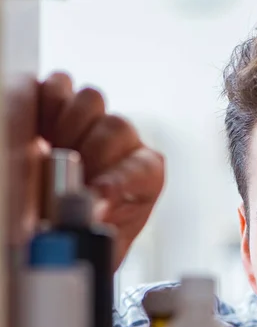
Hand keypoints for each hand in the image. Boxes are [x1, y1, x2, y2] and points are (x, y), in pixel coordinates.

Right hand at [38, 72, 164, 269]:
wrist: (68, 217)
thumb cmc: (93, 230)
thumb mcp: (104, 240)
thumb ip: (101, 227)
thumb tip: (93, 208)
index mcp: (147, 175)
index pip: (142, 168)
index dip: (119, 179)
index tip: (98, 194)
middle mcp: (127, 143)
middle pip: (116, 126)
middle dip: (89, 153)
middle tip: (68, 173)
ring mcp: (96, 121)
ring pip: (90, 99)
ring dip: (67, 124)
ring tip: (53, 148)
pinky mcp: (63, 106)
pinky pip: (57, 86)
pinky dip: (45, 102)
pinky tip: (39, 131)